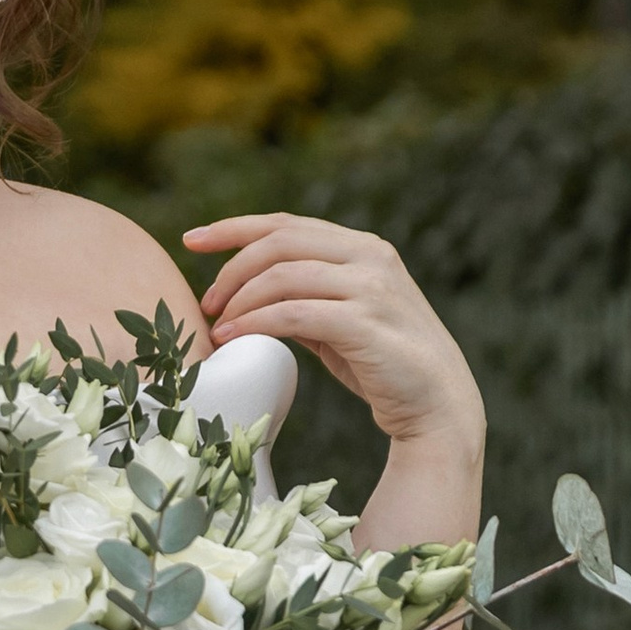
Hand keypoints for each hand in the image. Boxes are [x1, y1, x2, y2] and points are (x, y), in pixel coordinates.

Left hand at [182, 210, 482, 452]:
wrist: (438, 405)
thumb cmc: (383, 365)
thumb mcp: (339, 321)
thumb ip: (303, 299)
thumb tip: (245, 297)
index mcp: (362, 248)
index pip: (287, 224)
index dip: (234, 227)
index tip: (192, 240)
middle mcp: (369, 257)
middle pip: (280, 242)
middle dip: (232, 268)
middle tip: (207, 303)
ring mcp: (371, 288)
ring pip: (283, 275)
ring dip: (240, 300)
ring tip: (218, 326)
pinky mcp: (366, 323)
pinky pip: (295, 313)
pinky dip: (257, 322)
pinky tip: (233, 337)